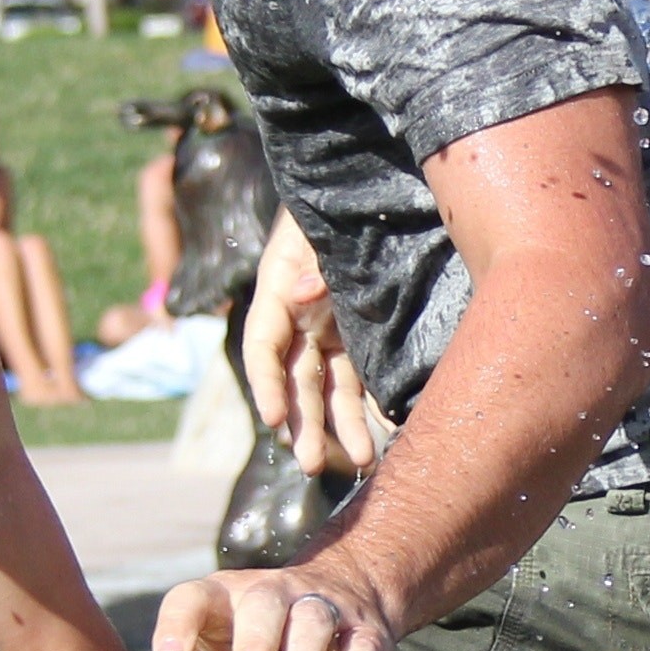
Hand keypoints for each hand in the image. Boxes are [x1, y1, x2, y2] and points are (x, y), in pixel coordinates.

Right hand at [244, 215, 377, 477]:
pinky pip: (362, 377)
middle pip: (296, 380)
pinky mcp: (359, 335)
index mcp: (278, 292)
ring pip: (331, 387)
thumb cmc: (335, 200)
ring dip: (341, 426)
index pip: (263, 349)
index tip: (274, 420)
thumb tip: (302, 295)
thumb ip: (311, 262)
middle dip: (304, 424)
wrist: (363, 185)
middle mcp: (300, 318)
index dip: (266, 386)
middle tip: (312, 465)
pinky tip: (386, 432)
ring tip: (363, 460)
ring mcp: (330, 330)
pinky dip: (371, 405)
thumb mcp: (315, 226)